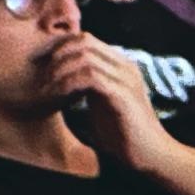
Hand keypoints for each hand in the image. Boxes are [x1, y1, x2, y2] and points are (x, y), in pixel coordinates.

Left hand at [47, 35, 178, 171]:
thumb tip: (65, 79)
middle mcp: (126, 66)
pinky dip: (69, 84)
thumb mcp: (102, 103)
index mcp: (122, 65)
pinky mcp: (122, 95)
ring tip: (47, 88)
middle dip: (58, 56)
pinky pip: (90, 77)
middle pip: (85, 41)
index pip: (87, 39)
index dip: (60, 48)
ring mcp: (126, 78)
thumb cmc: (125, 134)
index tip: (42, 66)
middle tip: (42, 77)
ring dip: (61, 71)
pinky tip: (58, 98)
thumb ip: (89, 88)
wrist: (151, 155)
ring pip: (85, 56)